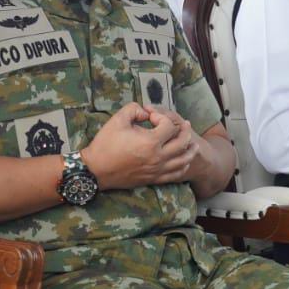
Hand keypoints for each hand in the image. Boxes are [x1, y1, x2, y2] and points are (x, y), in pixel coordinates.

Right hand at [81, 103, 196, 190]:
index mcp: (150, 142)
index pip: (169, 126)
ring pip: (184, 161)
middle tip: (184, 124)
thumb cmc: (106, 144)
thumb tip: (146, 112)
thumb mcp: (118, 119)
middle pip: (183, 142)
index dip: (162, 116)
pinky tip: (183, 161)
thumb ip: (134, 109)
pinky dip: (183, 166)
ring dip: (190, 150)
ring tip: (193, 143)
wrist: (96, 170)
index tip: (150, 116)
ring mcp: (157, 170)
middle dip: (185, 130)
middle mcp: (158, 157)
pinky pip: (176, 174)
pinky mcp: (153, 179)